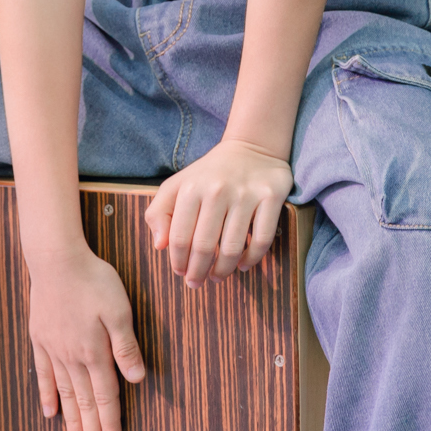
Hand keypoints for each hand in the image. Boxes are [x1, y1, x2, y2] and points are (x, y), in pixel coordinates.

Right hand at [26, 246, 146, 430]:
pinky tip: (49, 413)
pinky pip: (44, 374)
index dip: (110, 421)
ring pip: (64, 394)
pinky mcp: (40, 339)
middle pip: (83, 402)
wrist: (55, 260)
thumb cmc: (93, 281)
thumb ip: (126, 346)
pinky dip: (47, 395)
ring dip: (71, 421)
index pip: (104, 395)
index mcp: (94, 352)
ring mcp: (53, 350)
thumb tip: (136, 379)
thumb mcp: (119, 310)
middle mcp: (72, 357)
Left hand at [145, 139, 293, 286]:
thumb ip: (159, 213)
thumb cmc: (208, 175)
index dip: (179, 262)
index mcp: (191, 188)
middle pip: (205, 247)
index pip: (180, 238)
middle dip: (198, 272)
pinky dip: (252, 259)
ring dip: (224, 270)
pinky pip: (262, 239)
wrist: (251, 147)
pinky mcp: (271, 196)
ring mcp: (246, 194)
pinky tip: (243, 265)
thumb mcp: (176, 185)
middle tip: (196, 283)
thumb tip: (159, 246)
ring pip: (234, 248)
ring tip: (218, 276)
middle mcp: (218, 190)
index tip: (181, 273)